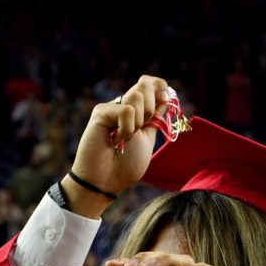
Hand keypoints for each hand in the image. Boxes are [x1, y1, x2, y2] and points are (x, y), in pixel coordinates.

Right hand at [64, 75, 172, 217]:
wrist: (107, 180)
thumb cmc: (126, 165)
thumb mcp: (147, 138)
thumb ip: (155, 116)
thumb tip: (164, 94)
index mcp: (137, 112)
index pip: (150, 84)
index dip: (159, 85)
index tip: (164, 97)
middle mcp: (123, 106)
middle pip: (145, 84)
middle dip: (150, 109)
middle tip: (138, 131)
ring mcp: (112, 108)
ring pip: (137, 96)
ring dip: (137, 124)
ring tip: (124, 139)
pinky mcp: (101, 112)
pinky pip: (126, 110)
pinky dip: (126, 129)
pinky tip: (114, 140)